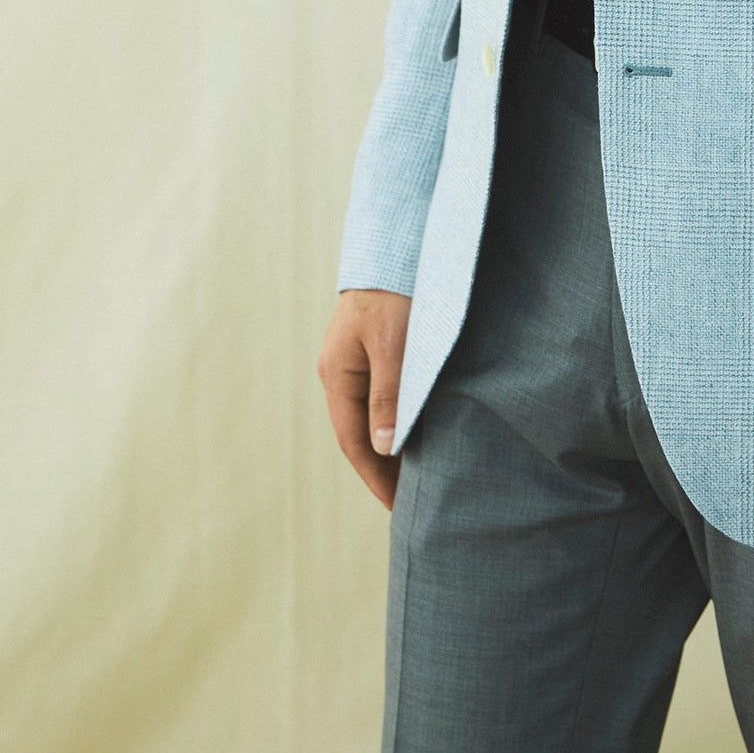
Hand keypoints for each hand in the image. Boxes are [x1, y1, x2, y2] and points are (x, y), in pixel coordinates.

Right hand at [318, 288, 412, 509]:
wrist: (394, 245)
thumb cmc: (394, 292)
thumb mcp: (394, 344)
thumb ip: (389, 395)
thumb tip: (384, 447)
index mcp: (337, 374)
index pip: (353, 442)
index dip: (376, 477)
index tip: (398, 507)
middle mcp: (340, 373)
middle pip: (359, 435)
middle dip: (382, 470)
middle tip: (410, 503)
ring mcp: (354, 363)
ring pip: (370, 418)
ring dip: (389, 448)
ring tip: (416, 478)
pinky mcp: (372, 353)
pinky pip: (380, 399)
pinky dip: (395, 423)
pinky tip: (416, 436)